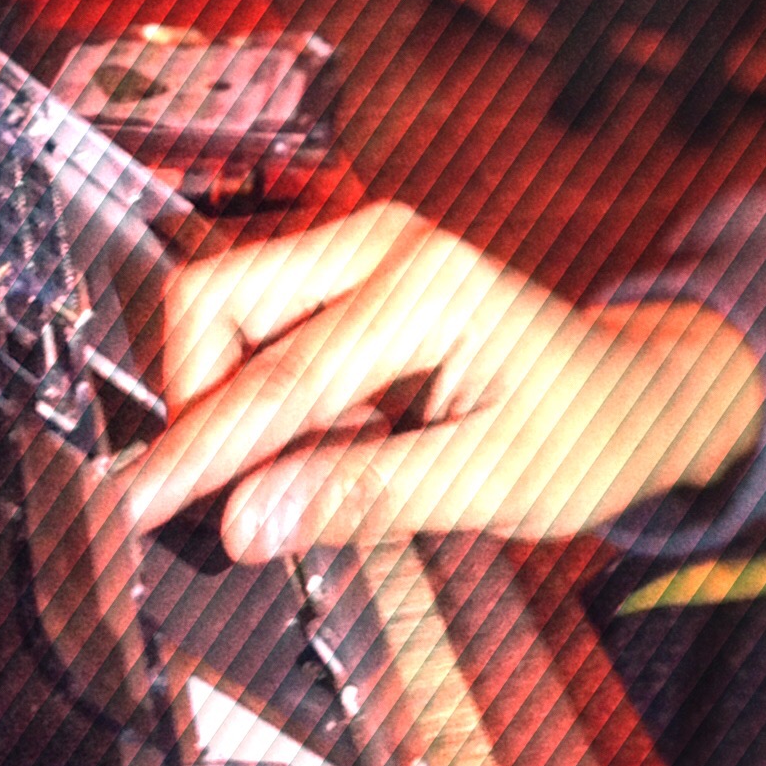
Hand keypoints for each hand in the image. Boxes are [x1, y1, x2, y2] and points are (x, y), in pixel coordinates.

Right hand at [123, 201, 762, 561]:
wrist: (628, 396)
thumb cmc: (582, 434)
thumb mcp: (492, 486)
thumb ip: (363, 498)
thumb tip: (244, 523)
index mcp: (429, 286)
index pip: (280, 377)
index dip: (198, 449)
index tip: (137, 504)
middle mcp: (385, 242)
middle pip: (218, 300)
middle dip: (200, 400)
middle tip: (235, 493)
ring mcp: (365, 248)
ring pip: (226, 309)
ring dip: (234, 400)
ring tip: (324, 461)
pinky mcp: (349, 274)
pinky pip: (260, 326)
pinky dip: (265, 394)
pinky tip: (338, 435)